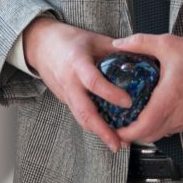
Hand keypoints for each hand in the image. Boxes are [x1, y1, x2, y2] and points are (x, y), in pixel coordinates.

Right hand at [22, 17, 132, 151]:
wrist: (40, 44)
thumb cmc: (67, 40)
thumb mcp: (93, 39)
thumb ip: (116, 49)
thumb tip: (141, 56)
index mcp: (77, 62)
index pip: (93, 81)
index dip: (110, 93)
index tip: (128, 102)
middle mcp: (69, 81)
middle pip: (84, 110)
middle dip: (102, 129)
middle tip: (118, 142)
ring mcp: (65, 93)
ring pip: (80, 117)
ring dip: (98, 132)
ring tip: (116, 143)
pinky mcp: (64, 99)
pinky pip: (79, 114)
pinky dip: (92, 124)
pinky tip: (106, 131)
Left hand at [110, 33, 182, 144]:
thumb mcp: (168, 44)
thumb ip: (140, 43)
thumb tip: (118, 43)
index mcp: (170, 98)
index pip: (144, 127)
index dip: (127, 133)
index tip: (114, 129)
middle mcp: (180, 115)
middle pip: (150, 136)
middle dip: (132, 134)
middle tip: (118, 125)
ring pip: (162, 134)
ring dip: (146, 131)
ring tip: (132, 119)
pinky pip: (173, 129)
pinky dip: (161, 126)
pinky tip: (154, 113)